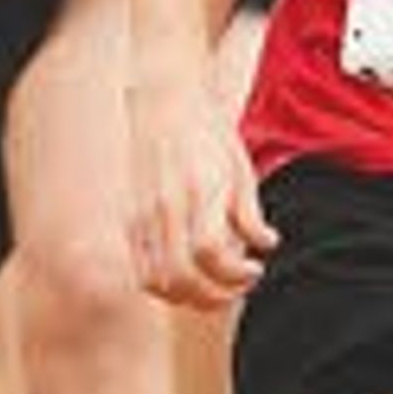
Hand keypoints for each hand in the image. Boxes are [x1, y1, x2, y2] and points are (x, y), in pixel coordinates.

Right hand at [126, 63, 274, 306]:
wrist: (161, 97)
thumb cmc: (205, 130)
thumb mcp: (240, 166)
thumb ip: (249, 212)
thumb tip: (265, 244)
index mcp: (197, 192)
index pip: (211, 255)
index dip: (236, 275)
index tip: (255, 269)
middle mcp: (163, 206)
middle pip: (180, 276)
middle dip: (213, 296)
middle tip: (236, 288)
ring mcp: (140, 212)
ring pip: (153, 279)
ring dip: (186, 295)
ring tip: (210, 286)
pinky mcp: (127, 215)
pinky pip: (138, 264)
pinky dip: (161, 281)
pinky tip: (185, 271)